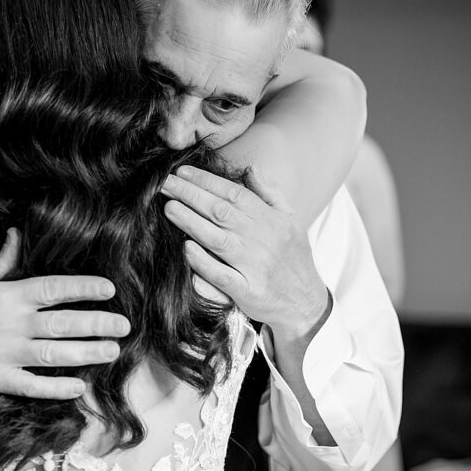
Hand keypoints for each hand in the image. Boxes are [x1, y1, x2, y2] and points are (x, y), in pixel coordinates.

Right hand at [0, 228, 128, 400]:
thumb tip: (17, 235)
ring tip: (112, 351)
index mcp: (6, 294)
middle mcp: (11, 323)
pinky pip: (33, 385)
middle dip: (98, 323)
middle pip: (65, 322)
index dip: (85, 288)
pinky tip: (78, 387)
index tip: (109, 289)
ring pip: (56, 354)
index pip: (55, 288)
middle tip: (124, 325)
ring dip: (88, 353)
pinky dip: (57, 387)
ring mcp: (4, 353)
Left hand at [160, 165, 330, 342]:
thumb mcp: (290, 220)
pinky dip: (203, 262)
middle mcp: (262, 240)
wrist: (306, 302)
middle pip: (221, 212)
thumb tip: (250, 168)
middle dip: (190, 195)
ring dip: (191, 222)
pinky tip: (186, 249)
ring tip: (168, 208)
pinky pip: (222, 276)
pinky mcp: (248, 291)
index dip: (206, 181)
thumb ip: (270, 193)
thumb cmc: (294, 258)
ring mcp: (255, 266)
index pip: (234, 194)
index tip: (182, 171)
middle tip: (165, 183)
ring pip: (217, 240)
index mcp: (270, 220)